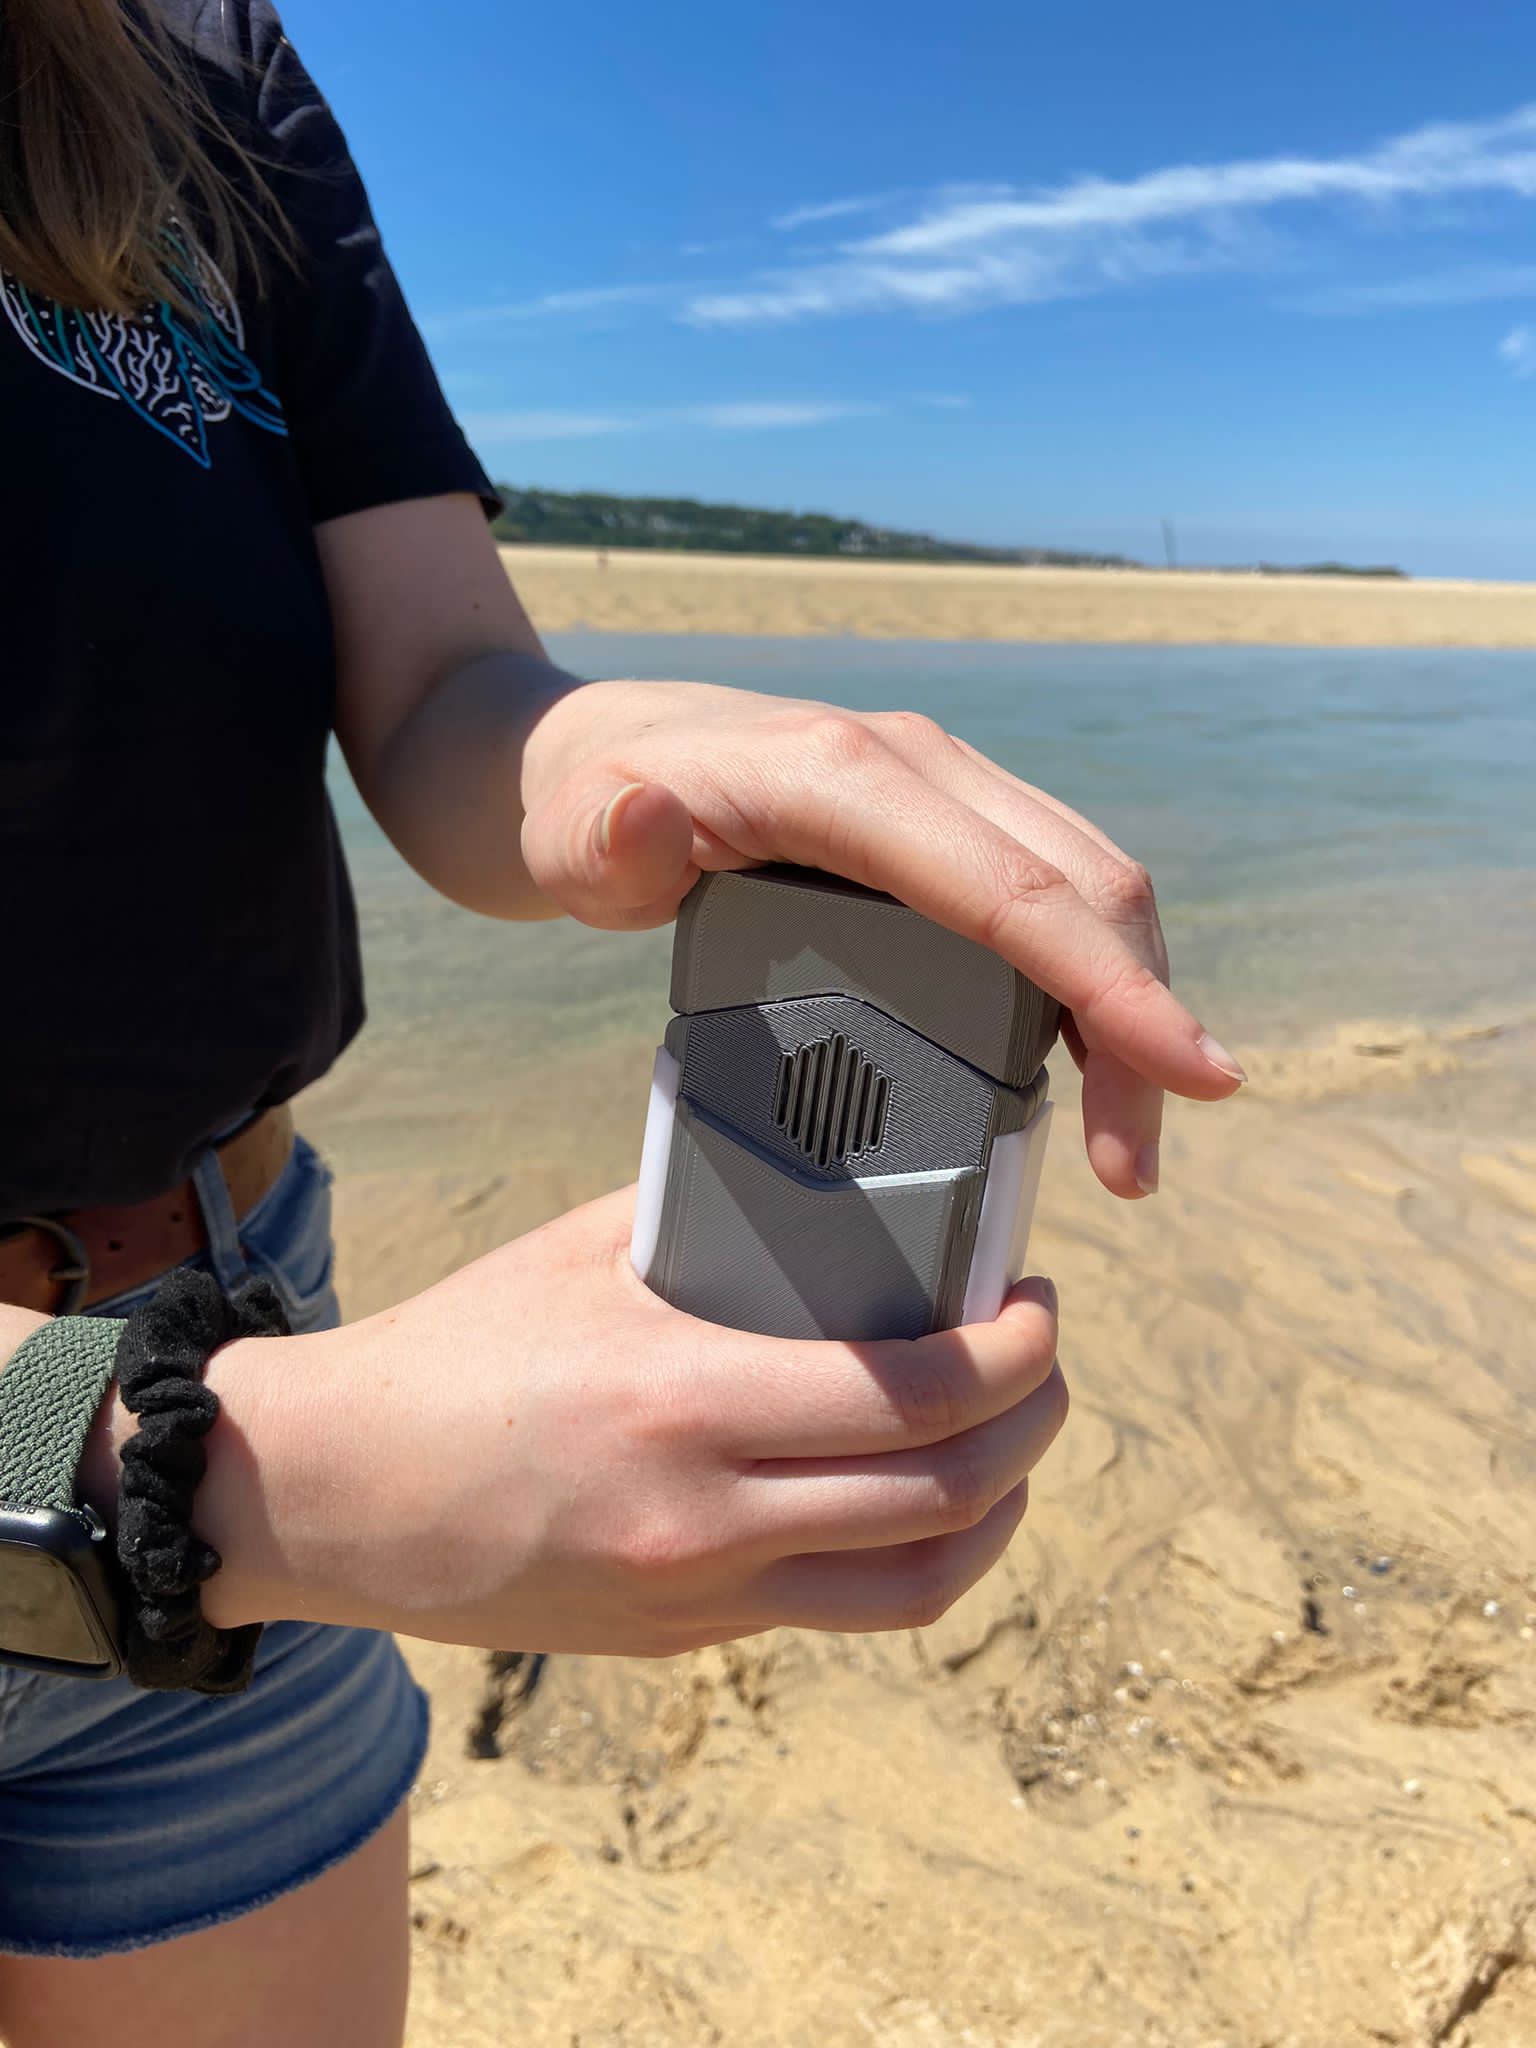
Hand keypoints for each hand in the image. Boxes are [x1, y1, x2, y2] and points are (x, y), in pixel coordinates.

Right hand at [201, 1188, 1067, 1654]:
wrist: (336, 1495)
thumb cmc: (455, 1353)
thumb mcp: (580, 1254)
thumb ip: (705, 1211)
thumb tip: (818, 1173)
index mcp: (684, 1399)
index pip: (917, 1394)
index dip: (1015, 1354)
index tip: (1036, 1305)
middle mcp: (706, 1516)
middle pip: (947, 1496)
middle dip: (1034, 1426)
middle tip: (1043, 1363)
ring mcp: (701, 1594)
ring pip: (917, 1583)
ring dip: (997, 1514)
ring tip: (1009, 1445)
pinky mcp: (688, 1636)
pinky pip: (841, 1606)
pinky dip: (913, 1554)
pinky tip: (917, 1497)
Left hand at [520, 678, 1244, 1200]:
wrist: (603, 757)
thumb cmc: (586, 814)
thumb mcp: (569, 839)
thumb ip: (599, 845)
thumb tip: (648, 818)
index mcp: (848, 777)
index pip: (1011, 887)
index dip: (1109, 986)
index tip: (1187, 1078)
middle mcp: (921, 767)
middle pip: (1084, 889)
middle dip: (1139, 1029)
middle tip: (1133, 1173)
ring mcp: (946, 788)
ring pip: (1088, 888)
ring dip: (1130, 1011)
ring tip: (1125, 1149)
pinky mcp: (952, 822)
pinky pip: (1052, 893)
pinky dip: (1093, 981)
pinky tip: (1090, 1068)